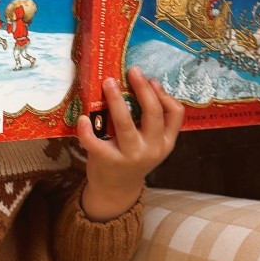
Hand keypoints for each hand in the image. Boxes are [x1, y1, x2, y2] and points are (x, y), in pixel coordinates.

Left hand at [75, 67, 182, 219]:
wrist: (116, 190)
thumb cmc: (132, 158)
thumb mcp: (151, 143)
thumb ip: (150, 121)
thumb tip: (142, 84)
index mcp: (165, 142)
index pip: (176, 114)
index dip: (165, 95)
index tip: (152, 80)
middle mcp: (152, 149)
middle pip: (152, 113)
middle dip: (143, 89)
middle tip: (132, 70)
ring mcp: (130, 156)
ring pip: (126, 124)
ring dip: (116, 100)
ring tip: (108, 83)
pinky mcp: (108, 161)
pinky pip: (96, 142)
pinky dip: (87, 130)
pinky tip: (83, 118)